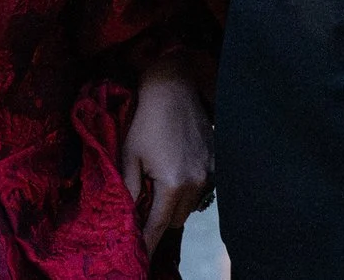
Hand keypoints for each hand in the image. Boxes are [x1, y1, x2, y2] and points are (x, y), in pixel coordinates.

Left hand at [119, 66, 213, 252]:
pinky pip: (201, 189)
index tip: (141, 254)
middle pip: (176, 219)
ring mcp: (210, 173)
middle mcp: (196, 183)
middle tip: (144, 208)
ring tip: (159, 184)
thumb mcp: (130, 155)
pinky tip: (176, 170)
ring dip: (175, 203)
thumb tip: (127, 216)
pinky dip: (188, 188)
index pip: (159, 225)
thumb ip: (130, 189)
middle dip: (159, 219)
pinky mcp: (216, 163)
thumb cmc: (147, 121)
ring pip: (190, 205)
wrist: (173, 90)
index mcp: (173, 183)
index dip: (148, 241)